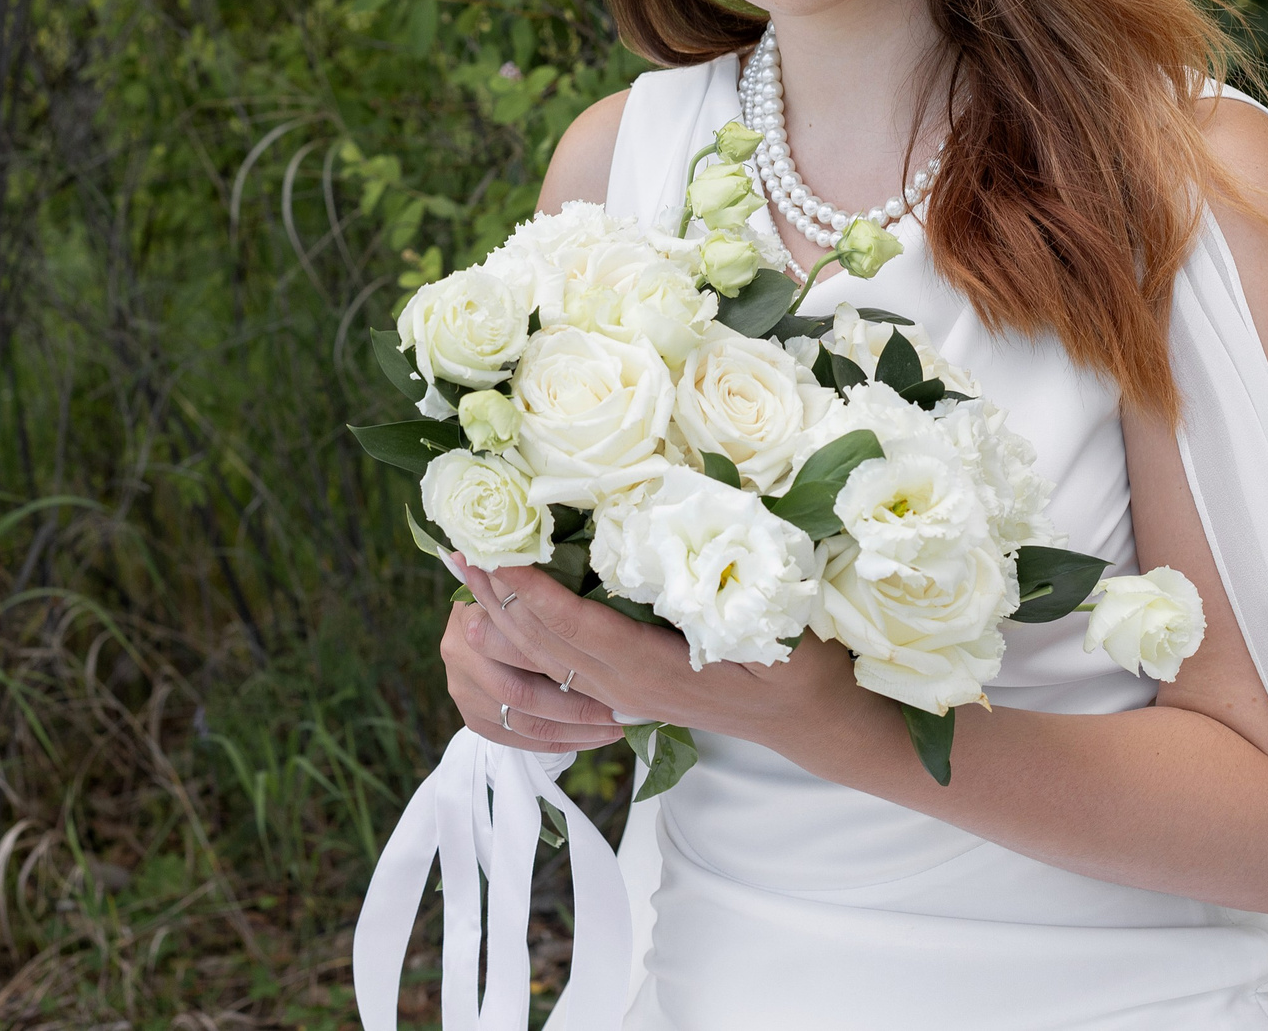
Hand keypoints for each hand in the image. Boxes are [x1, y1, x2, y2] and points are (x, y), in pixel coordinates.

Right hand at [440, 584, 626, 751]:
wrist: (477, 618)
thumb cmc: (516, 595)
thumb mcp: (526, 584)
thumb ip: (542, 588)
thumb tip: (574, 579)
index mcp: (473, 614)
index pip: (521, 646)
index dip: (569, 661)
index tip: (615, 670)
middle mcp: (459, 653)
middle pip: (521, 692)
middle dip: (578, 707)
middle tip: (621, 712)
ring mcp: (461, 689)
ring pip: (523, 722)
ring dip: (573, 731)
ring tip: (613, 729)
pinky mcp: (470, 716)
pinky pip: (516, 740)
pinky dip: (555, 743)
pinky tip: (588, 738)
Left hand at [451, 556, 878, 765]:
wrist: (812, 721)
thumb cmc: (802, 666)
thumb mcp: (777, 632)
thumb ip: (728, 601)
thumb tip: (683, 552)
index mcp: (657, 672)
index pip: (575, 629)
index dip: (531, 592)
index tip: (495, 552)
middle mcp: (628, 687)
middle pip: (545, 644)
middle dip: (496, 597)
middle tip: (455, 547)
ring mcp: (625, 693)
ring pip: (547, 658)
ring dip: (502, 616)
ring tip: (465, 572)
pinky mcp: (628, 688)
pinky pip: (563, 664)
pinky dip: (528, 632)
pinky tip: (508, 609)